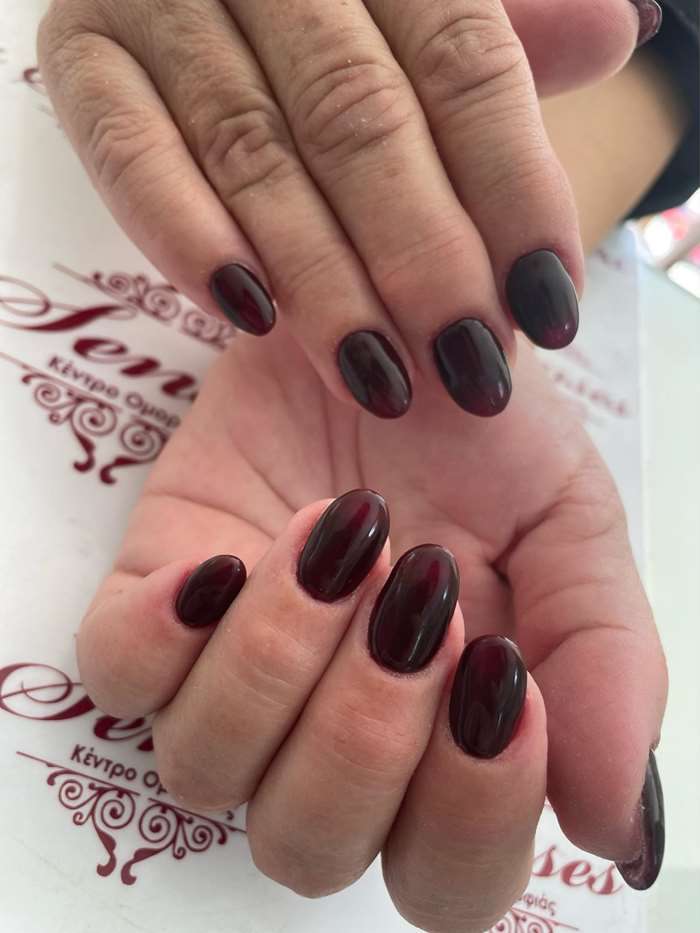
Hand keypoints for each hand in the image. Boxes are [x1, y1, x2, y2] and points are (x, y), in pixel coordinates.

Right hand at [37, 0, 647, 418]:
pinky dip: (185, 233)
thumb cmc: (331, 17)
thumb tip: (615, 31)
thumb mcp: (415, 12)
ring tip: (381, 375)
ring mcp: (162, 2)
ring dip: (323, 277)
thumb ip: (500, 32)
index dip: (513, 188)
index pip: (464, 60)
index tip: (549, 303)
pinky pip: (127, 153)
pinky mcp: (81, 61)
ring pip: (255, 150)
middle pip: (359, 116)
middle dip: (423, 254)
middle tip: (469, 365)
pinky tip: (250, 315)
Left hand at [77, 328, 665, 928]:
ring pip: (206, 769)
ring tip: (342, 531)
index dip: (470, 810)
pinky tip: (225, 559)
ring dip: (280, 659)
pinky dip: (163, 635)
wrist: (398, 323)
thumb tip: (616, 831)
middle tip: (420, 581)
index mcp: (440, 742)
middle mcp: (324, 733)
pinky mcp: (153, 598)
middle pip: (310, 845)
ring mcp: (229, 671)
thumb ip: (603, 665)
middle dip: (367, 727)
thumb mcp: (570, 527)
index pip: (443, 878)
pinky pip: (115, 675)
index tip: (498, 670)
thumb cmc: (484, 433)